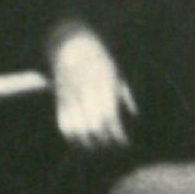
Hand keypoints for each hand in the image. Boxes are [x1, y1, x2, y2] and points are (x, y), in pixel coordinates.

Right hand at [51, 27, 135, 149]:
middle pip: (94, 126)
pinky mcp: (59, 98)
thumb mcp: (117, 74)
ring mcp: (71, 96)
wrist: (72, 46)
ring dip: (86, 142)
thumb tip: (134, 114)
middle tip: (111, 146)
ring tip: (96, 147)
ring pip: (77, 127)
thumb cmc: (100, 61)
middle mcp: (87, 93)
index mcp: (104, 87)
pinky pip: (62, 121)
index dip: (116, 133)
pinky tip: (78, 141)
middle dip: (104, 140)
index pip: (110, 117)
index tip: (123, 142)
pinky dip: (70, 134)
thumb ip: (124, 95)